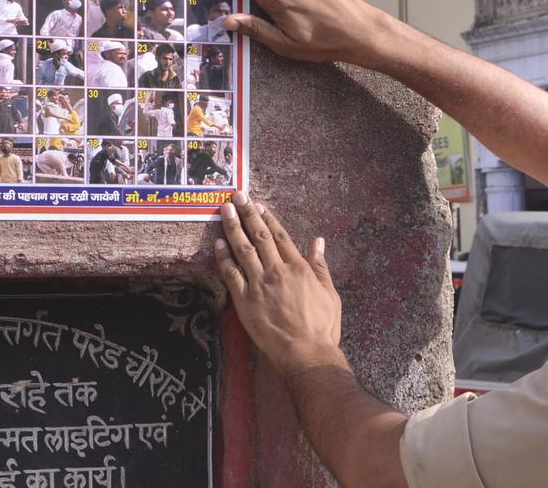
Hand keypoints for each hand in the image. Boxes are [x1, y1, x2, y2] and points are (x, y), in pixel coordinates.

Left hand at [215, 193, 341, 375]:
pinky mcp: (245, 301)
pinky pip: (231, 275)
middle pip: (260, 236)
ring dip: (233, 228)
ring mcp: (259, 285)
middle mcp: (277, 271)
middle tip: (237, 196)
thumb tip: (318, 242)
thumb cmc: (322, 327)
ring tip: (225, 210)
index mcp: (299, 268)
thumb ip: (321, 266)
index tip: (258, 205)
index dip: (268, 219)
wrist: (306, 352)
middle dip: (247, 214)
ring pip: (243, 250)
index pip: (280, 236)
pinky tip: (218, 244)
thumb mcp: (330, 293)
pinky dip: (224, 258)